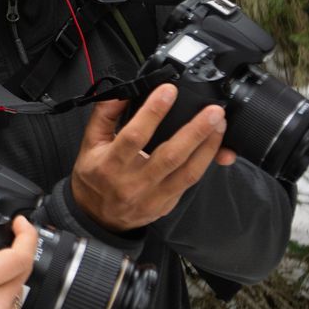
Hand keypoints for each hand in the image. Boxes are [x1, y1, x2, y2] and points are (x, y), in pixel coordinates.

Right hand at [70, 83, 235, 231]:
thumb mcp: (89, 143)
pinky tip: (214, 146)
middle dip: (195, 131)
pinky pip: (191, 182)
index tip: (168, 92)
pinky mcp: (166, 204)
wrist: (97, 216)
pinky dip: (205, 162)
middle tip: (212, 112)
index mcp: (110, 164)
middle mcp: (133, 183)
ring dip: (208, 147)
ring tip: (219, 125)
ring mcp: (152, 197)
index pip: (135, 136)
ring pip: (188, 172)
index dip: (153, 112)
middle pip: (170, 155)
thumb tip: (121, 93)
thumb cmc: (94, 177)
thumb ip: (104, 115)